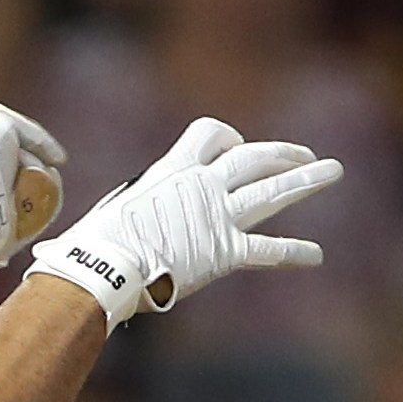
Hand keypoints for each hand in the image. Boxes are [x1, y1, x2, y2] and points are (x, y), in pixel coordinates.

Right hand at [22, 116, 340, 328]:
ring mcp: (216, 216)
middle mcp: (201, 185)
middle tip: (306, 157)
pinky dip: (295, 252)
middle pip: (254, 157)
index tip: (237, 148)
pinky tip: (316, 256)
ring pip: (272, 192)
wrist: (103, 267)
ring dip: (306, 182)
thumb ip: (122, 215)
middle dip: (284, 154)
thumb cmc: (92, 245)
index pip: (211, 134)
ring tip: (333, 172)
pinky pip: (268, 249)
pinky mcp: (224, 251)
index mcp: (172, 170)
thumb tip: (69, 245)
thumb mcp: (112, 214)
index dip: (230, 139)